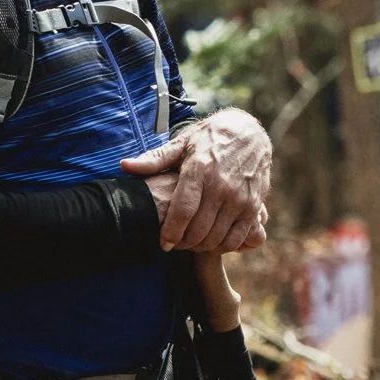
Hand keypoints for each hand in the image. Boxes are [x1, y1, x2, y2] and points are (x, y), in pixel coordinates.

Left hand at [119, 108, 271, 252]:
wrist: (249, 132)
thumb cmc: (210, 138)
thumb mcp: (182, 143)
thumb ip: (155, 159)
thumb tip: (125, 166)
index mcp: (200, 170)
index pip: (182, 212)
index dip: (170, 233)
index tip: (163, 243)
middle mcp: (222, 186)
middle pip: (198, 230)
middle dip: (183, 243)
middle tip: (175, 243)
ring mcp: (240, 198)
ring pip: (216, 237)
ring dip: (201, 246)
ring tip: (191, 243)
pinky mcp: (254, 206)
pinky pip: (237, 238)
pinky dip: (223, 246)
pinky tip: (213, 241)